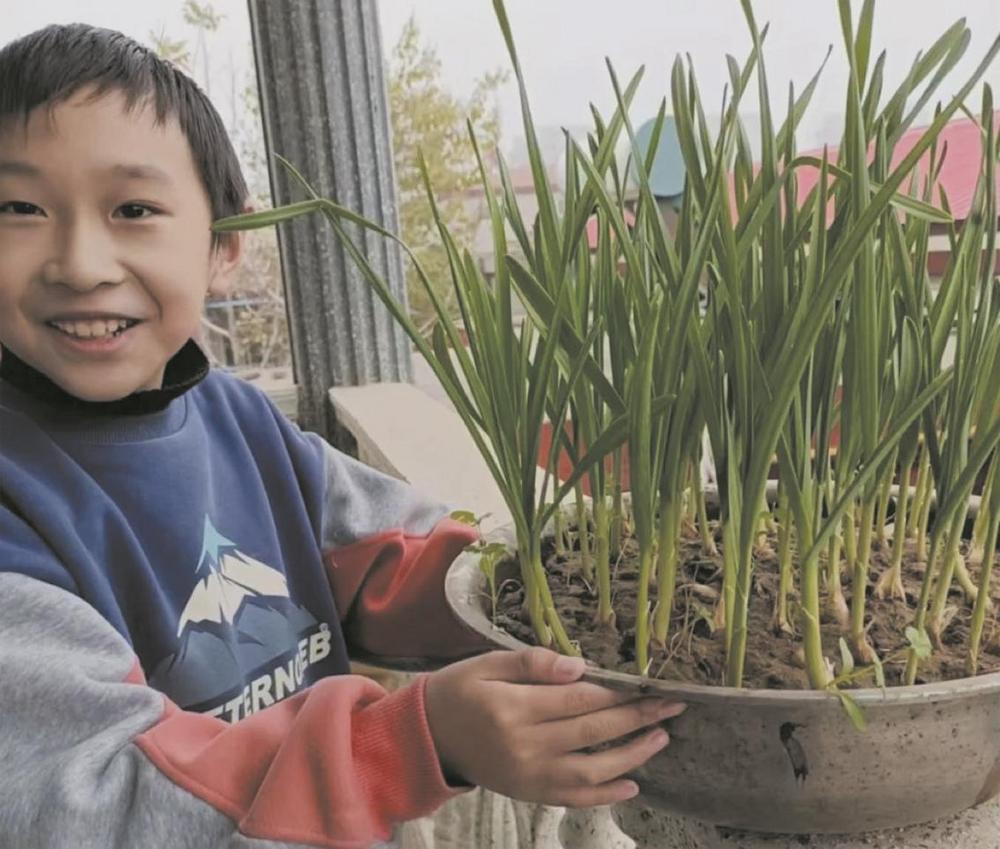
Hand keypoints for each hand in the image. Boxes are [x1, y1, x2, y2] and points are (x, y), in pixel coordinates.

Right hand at [423, 647, 685, 806]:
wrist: (428, 736)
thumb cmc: (460, 690)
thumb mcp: (486, 663)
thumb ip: (531, 663)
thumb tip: (579, 666)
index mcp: (513, 708)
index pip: (579, 699)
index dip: (618, 692)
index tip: (651, 685)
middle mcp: (524, 746)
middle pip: (593, 731)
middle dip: (637, 718)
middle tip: (673, 706)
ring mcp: (528, 776)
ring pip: (591, 770)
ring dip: (631, 755)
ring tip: (660, 738)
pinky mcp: (529, 794)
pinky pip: (574, 798)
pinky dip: (605, 794)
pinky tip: (632, 784)